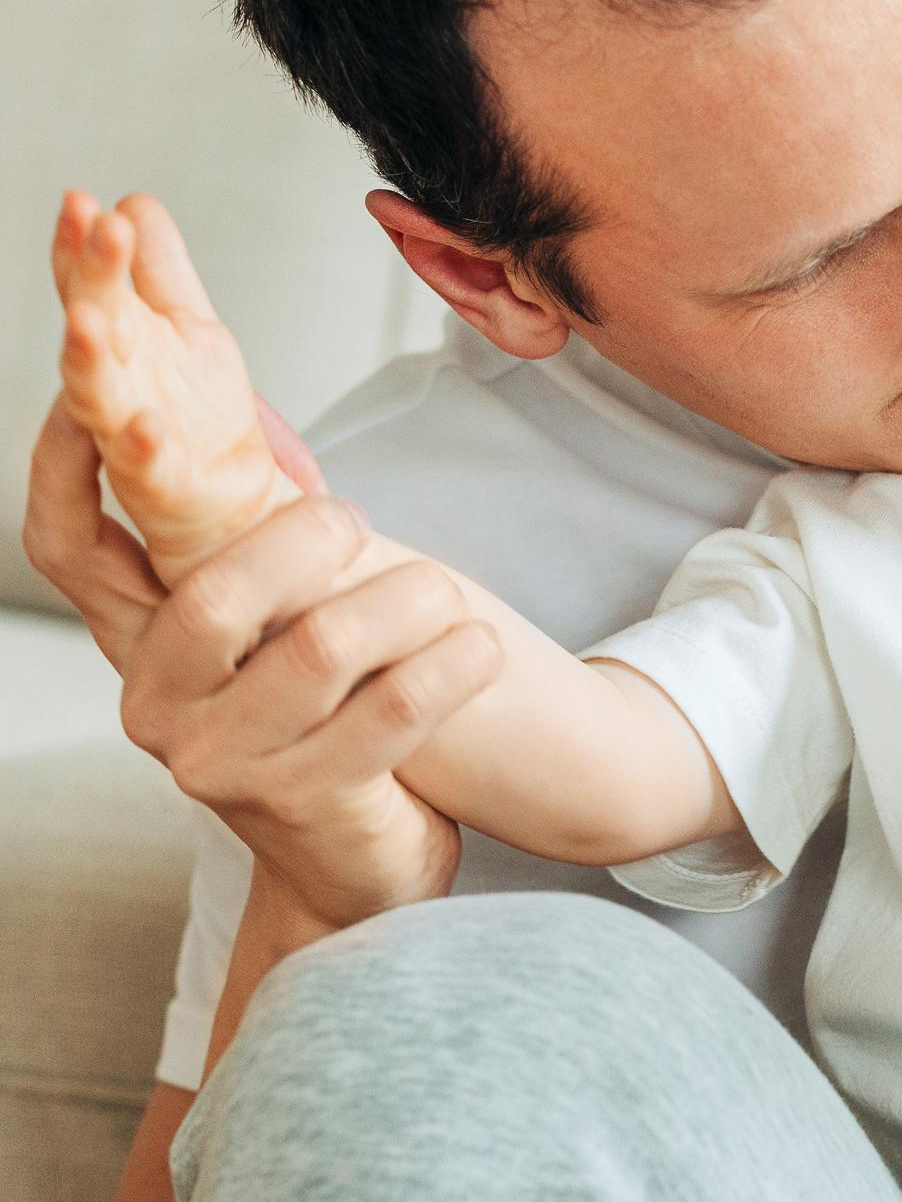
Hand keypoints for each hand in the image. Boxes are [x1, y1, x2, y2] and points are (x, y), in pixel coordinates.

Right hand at [24, 374, 499, 931]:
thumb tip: (255, 413)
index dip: (71, 462)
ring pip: (323, 646)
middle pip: (215, 594)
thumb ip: (252, 538)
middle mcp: (161, 707)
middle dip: (307, 538)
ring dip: (409, 601)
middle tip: (359, 521)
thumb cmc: (322, 720)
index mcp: (141, 645)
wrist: (358, 868)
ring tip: (450, 596)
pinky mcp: (308, 802)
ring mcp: (227, 763)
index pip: (68, 545)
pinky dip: (451, 664)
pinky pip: (392, 709)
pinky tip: (480, 647)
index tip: (104, 386)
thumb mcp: (270, 631)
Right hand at [52, 191, 295, 583]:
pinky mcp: (163, 493)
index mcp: (123, 350)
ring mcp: (129, 445)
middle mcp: (114, 394)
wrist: (237, 511)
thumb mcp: (188, 331)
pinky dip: (141, 448)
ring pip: (97, 402)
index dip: (83, 247)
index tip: (83, 200)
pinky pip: (146, 472)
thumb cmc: (202, 424)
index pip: (91, 289)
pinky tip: (145, 424)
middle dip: (88, 281)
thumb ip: (159, 273)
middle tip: (94, 227)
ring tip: (89, 320)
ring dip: (88, 360)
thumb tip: (133, 203)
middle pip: (89, 331)